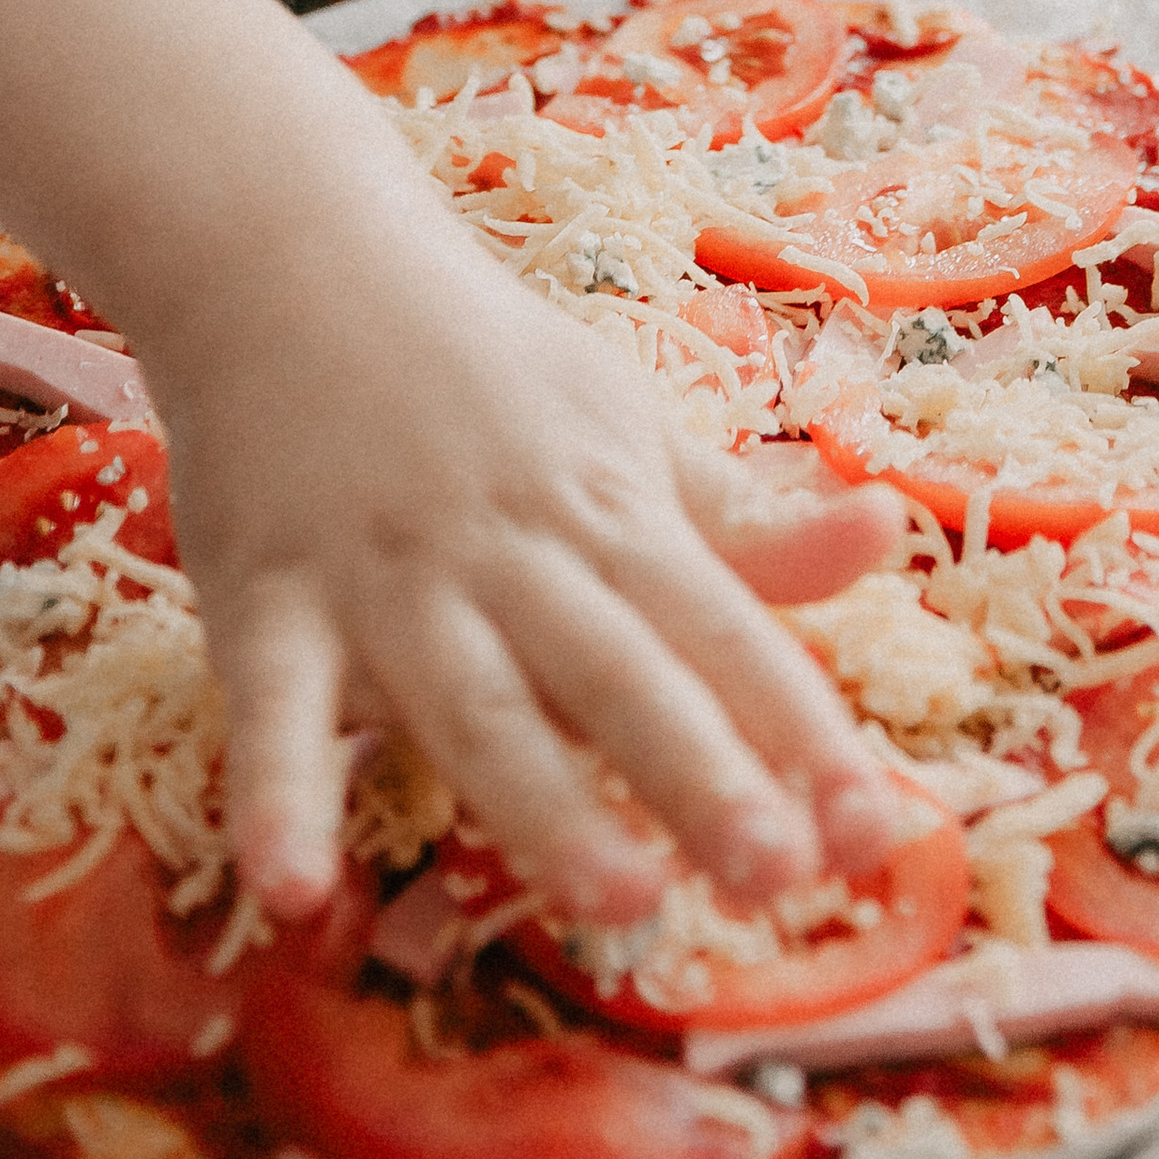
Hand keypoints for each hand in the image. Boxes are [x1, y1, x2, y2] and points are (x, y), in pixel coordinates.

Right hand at [0, 0, 912, 948]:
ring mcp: (387, 580)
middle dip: (700, 773)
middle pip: (620, 674)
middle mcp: (514, 552)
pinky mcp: (266, 601)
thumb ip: (748, 521)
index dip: (803, 732)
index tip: (883, 833)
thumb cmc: (482, 373)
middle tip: (778, 877)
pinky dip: (282, 797)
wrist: (291, 258)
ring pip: (476, 703)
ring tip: (616, 900)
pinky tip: (300, 893)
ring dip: (542, 802)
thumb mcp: (628, 433)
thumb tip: (892, 536)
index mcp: (612, 513)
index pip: (726, 632)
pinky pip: (273, 710)